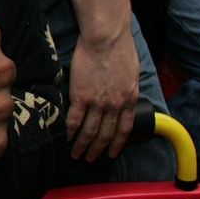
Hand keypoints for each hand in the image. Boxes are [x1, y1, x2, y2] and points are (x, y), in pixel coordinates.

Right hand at [66, 31, 138, 162]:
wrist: (106, 39)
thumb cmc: (120, 48)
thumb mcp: (133, 71)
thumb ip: (128, 87)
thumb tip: (124, 95)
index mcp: (129, 99)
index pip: (124, 128)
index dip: (117, 143)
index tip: (111, 153)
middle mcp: (115, 105)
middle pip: (106, 133)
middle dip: (98, 149)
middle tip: (90, 160)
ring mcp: (98, 103)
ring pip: (90, 131)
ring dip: (83, 146)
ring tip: (76, 155)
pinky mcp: (81, 96)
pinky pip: (75, 120)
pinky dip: (70, 132)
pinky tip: (66, 139)